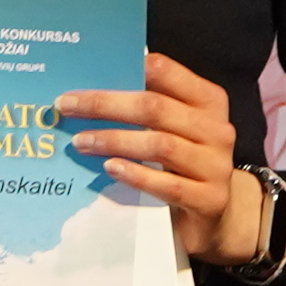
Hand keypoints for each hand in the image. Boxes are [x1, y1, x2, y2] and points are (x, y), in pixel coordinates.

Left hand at [54, 52, 267, 267]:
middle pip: (156, 108)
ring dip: (114, 140)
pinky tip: (110, 168)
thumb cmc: (184, 164)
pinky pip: (168, 185)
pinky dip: (136, 174)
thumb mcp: (175, 129)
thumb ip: (149, 108)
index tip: (88, 73)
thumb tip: (93, 90)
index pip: (166, 71)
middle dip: (106, 105)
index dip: (127, 69)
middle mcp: (217, 129)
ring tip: (81, 142)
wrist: (215, 216)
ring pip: (160, 145)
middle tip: (68, 106)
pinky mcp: (209, 200)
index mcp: (208, 100)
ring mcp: (216, 166)